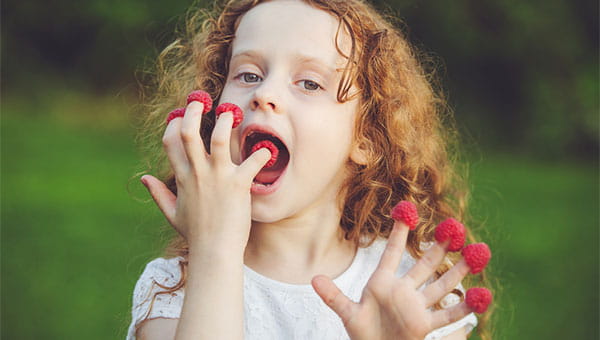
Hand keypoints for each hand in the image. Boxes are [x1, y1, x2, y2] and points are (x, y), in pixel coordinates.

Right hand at [140, 99, 270, 252]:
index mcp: (182, 178)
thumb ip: (158, 194)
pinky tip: (268, 151)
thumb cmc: (196, 234)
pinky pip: (252, 160)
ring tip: (231, 113)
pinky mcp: (238, 184)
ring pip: (218, 137)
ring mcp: (218, 177)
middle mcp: (197, 173)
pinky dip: (262, 153)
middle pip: (188, 132)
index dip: (173, 124)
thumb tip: (143, 178)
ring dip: (225, 121)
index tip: (180, 116)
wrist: (215, 252)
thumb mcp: (172, 213)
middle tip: (200, 100)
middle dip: (192, 111)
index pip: (170, 142)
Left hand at [312, 215, 477, 339]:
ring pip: (440, 284)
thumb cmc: (363, 334)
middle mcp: (403, 291)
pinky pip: (447, 314)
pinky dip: (464, 307)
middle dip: (439, 247)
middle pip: (424, 264)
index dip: (399, 233)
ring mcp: (417, 307)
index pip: (392, 253)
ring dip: (458, 270)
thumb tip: (313, 279)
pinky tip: (481, 295)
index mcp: (382, 283)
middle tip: (454, 227)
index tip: (407, 211)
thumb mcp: (348, 314)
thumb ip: (333, 297)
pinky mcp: (425, 325)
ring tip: (476, 252)